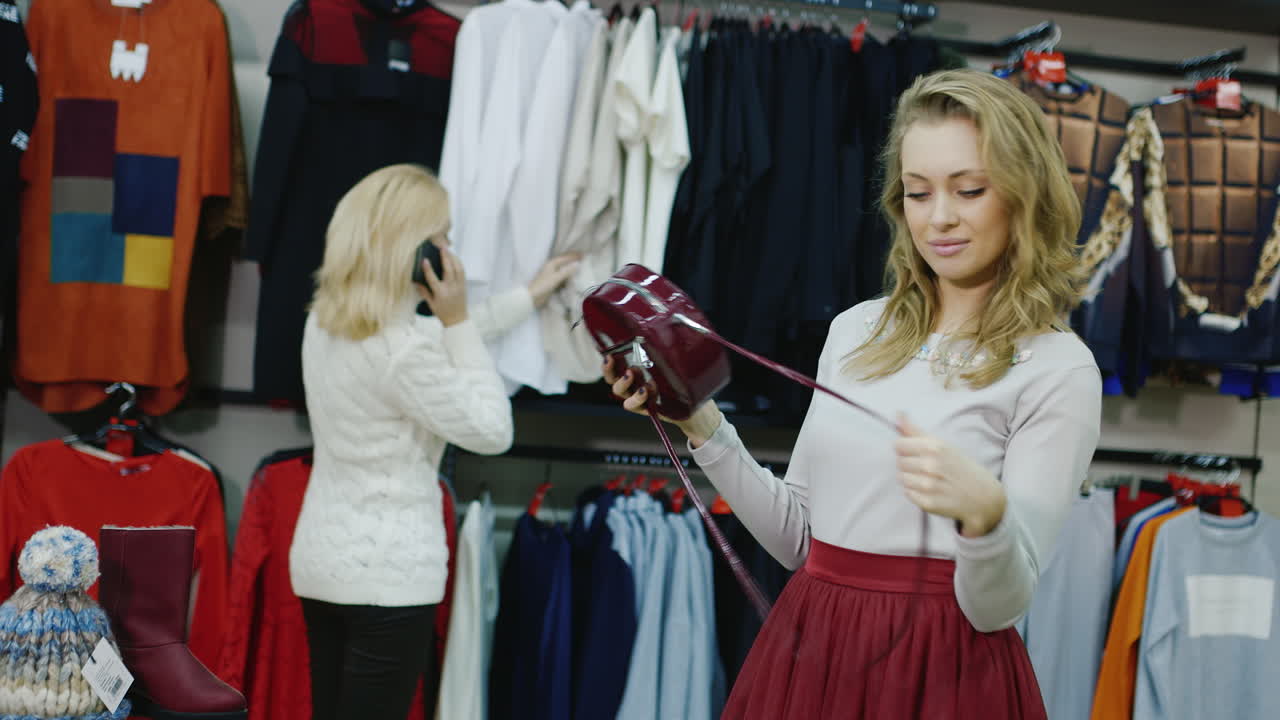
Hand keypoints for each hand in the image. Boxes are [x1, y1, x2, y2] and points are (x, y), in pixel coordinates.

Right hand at [416, 245, 467, 326]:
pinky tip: (454, 257)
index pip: (433, 279)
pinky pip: (462, 271)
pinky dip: (458, 263)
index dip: (428, 269)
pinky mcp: (464, 285)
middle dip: (445, 257)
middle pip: (449, 270)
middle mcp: (451, 288)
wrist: (457, 320)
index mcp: (440, 294)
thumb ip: (423, 292)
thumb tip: (415, 281)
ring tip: (448, 250)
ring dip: (453, 258)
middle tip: (442, 247)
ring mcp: (459, 286)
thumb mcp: (430, 304)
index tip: (425, 260)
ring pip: (458, 269)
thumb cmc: (442, 312)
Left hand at [528, 254, 582, 307]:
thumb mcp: (556, 278)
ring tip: (580, 265)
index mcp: (552, 264)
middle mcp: (552, 267)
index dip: (574, 255)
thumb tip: (577, 265)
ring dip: (571, 266)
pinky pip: (563, 275)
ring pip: (563, 267)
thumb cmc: (543, 286)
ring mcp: (552, 274)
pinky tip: (573, 276)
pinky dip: (568, 274)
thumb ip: (567, 271)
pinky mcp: (552, 281)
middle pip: (564, 260)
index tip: (583, 254)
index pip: (565, 257)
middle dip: (572, 258)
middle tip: (582, 257)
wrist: (533, 297)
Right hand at [603, 356, 722, 445]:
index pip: (615, 364)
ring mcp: (637, 396)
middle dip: (609, 370)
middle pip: (611, 378)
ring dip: (623, 384)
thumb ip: (665, 350)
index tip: (609, 353)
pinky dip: (636, 398)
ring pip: (620, 392)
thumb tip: (665, 326)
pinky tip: (647, 390)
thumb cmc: (684, 379)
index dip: (608, 360)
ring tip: (632, 374)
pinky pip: (631, 405)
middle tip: (615, 361)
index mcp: (636, 369)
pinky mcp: (645, 408)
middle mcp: (633, 383)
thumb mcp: (674, 361)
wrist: (696, 405)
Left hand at [894, 415, 1006, 536]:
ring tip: (928, 479)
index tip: (918, 453)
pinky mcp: (928, 503)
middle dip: (909, 464)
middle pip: (899, 462)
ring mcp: (930, 486)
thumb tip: (898, 413)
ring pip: (901, 478)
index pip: (898, 445)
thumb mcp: (942, 444)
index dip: (906, 449)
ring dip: (911, 479)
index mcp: (934, 447)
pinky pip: (908, 494)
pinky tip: (930, 491)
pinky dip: (915, 493)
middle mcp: (931, 465)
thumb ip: (916, 431)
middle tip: (926, 468)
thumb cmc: (959, 466)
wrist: (983, 496)